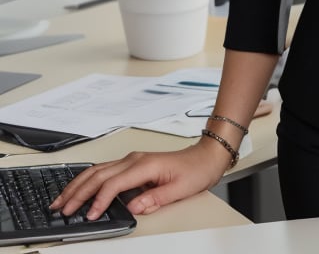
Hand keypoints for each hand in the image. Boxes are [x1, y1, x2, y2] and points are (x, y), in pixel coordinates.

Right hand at [51, 139, 230, 219]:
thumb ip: (155, 198)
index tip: (90, 215)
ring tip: (61, 200)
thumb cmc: (195, 170)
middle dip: (78, 192)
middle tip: (63, 210)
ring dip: (78, 185)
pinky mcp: (131, 164)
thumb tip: (133, 207)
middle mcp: (135, 159)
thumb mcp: (180, 189)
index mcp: (145, 165)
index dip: (100, 200)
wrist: (206, 155)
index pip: (115, 183)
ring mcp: (132, 160)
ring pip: (97, 170)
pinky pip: (104, 171)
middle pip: (99, 175)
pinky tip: (78, 189)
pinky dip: (87, 181)